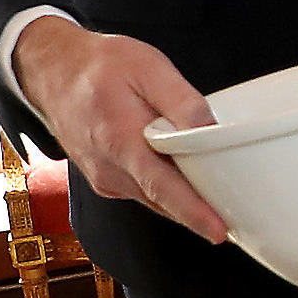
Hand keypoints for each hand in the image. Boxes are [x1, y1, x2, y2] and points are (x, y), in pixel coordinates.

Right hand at [11, 15, 227, 242]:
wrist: (54, 71)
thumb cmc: (101, 67)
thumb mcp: (148, 68)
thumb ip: (182, 101)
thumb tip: (209, 129)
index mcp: (120, 142)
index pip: (163, 188)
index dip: (193, 212)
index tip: (219, 230)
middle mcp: (109, 170)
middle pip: (164, 201)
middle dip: (202, 211)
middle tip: (242, 213)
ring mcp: (105, 178)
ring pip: (155, 199)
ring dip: (186, 201)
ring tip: (223, 198)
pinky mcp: (106, 179)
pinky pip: (144, 192)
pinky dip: (167, 190)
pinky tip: (187, 177)